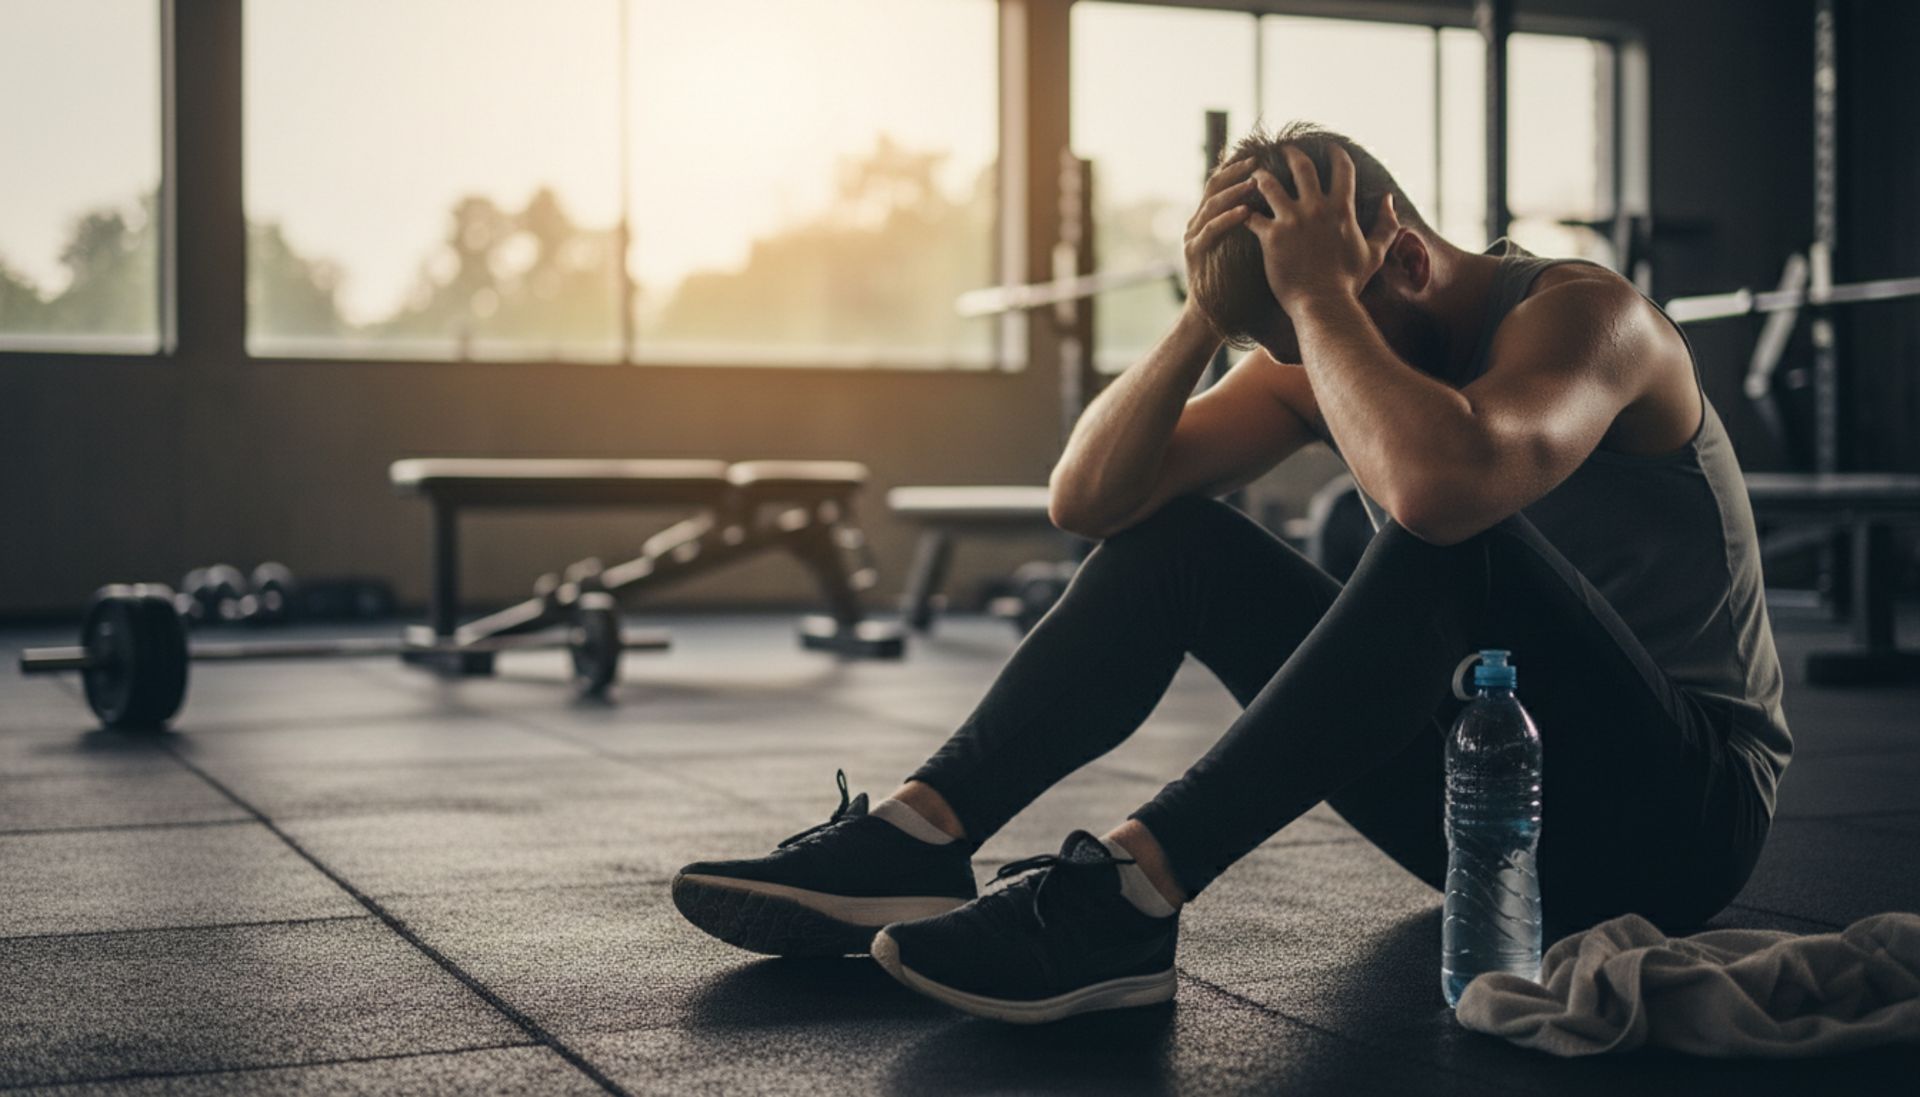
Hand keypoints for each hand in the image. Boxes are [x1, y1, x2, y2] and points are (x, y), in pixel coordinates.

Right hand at [1181, 157, 1259, 320]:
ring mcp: (1193, 238)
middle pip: (1214, 186)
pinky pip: (1210, 231)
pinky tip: (1245, 212)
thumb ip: (1253, 226)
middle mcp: (1196, 224)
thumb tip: (1282, 205)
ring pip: (1211, 204)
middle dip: (1236, 171)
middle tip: (1258, 161)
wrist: (1210, 319)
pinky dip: (1227, 219)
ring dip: (1234, 191)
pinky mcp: (1194, 255)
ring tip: (1254, 182)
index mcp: (1208, 219)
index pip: (1222, 184)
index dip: (1238, 167)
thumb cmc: (1234, 286)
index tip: (1261, 155)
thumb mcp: (1244, 250)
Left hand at [1245, 146, 1398, 314]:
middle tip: (1284, 149)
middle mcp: (1316, 208)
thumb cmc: (1349, 282)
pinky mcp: (1270, 237)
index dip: (1336, 153)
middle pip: (1301, 167)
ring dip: (1260, 177)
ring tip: (1254, 174)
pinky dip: (1243, 212)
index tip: (1329, 146)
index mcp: (1342, 209)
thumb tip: (1390, 199)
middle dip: (1291, 153)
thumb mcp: (1374, 253)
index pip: (1341, 168)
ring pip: (1269, 185)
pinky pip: (1251, 216)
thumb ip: (1386, 225)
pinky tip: (1238, 211)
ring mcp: (1291, 221)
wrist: (1322, 305)